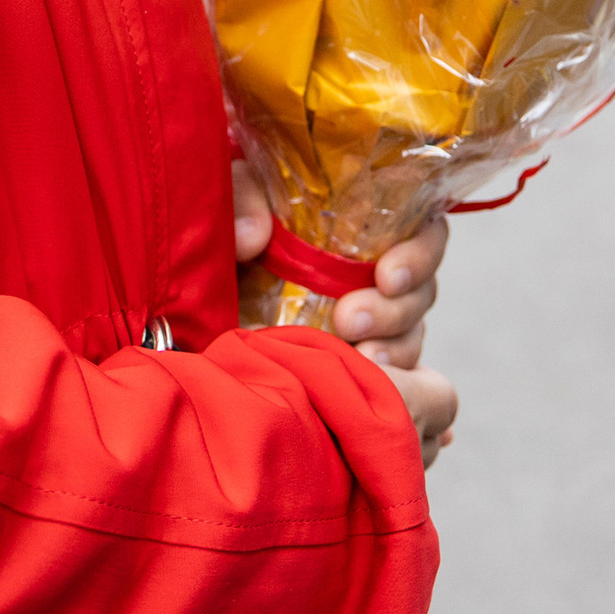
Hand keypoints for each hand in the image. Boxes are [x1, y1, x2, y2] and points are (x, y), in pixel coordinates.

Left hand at [232, 167, 456, 469]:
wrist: (190, 297)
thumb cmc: (219, 235)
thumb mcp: (227, 198)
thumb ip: (241, 198)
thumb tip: (255, 235)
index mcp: (358, 229)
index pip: (423, 234)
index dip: (419, 254)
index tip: (387, 275)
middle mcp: (370, 280)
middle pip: (419, 296)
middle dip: (394, 312)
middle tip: (349, 321)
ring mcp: (362, 330)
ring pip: (408, 343)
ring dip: (390, 355)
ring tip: (358, 361)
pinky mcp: (347, 371)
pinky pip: (396, 391)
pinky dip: (399, 400)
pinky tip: (401, 415)